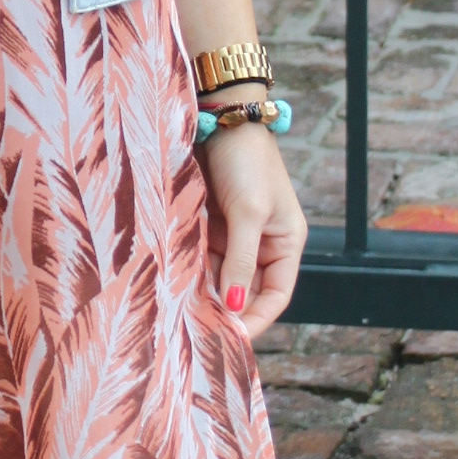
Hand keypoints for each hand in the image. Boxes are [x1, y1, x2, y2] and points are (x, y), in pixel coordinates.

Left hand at [200, 122, 305, 339]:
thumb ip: (241, 262)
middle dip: (225, 310)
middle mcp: (260, 245)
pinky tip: (172, 286)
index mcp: (285, 244)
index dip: (257, 319)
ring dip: (202, 294)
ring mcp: (232, 236)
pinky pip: (198, 259)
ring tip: (181, 315)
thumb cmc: (246, 162)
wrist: (220, 119)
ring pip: (217, 278)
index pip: (275, 296)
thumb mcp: (248, 213)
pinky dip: (188, 273)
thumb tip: (237, 308)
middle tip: (198, 332)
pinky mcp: (207, 226)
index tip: (232, 340)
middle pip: (244, 291)